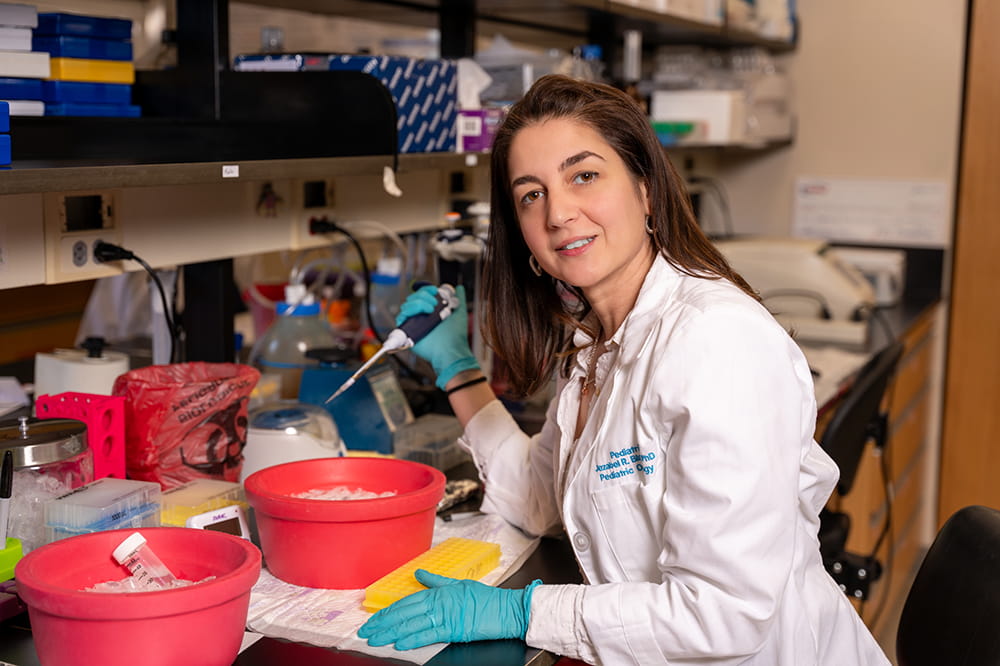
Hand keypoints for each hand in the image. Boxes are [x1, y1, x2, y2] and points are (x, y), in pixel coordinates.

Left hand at [358, 570, 541, 649]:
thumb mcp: (458, 584)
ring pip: (411, 625)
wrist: (506, 609)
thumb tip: (419, 574)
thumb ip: (435, 581)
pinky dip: (412, 639)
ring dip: (391, 633)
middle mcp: (439, 603)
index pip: (405, 602)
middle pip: (404, 614)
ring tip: (376, 639)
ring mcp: (445, 617)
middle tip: (366, 631)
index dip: (387, 611)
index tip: (372, 619)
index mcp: (438, 592)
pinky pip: (428, 635)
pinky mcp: (453, 630)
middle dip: (383, 623)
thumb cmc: (485, 598)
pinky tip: (399, 643)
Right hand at [396, 285, 479, 389]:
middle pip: (413, 298)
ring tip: (430, 311)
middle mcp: (421, 317)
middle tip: (434, 303)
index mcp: (431, 312)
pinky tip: (420, 314)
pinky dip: (409, 312)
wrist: (450, 350)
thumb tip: (460, 288)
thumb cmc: (456, 336)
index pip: (422, 295)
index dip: (426, 290)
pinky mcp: (408, 331)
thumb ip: (460, 299)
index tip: (434, 291)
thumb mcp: (460, 314)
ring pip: (407, 305)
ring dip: (418, 303)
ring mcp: (414, 323)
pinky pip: (401, 317)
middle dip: (423, 295)